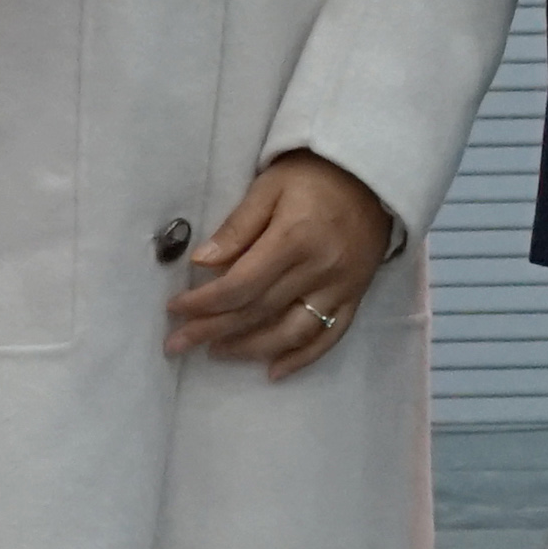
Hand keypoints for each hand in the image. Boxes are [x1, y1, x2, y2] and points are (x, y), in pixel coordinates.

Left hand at [167, 152, 393, 379]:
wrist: (373, 176)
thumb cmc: (314, 176)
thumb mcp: (269, 186)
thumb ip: (237, 226)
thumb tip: (201, 262)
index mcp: (294, 239)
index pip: (240, 284)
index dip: (204, 302)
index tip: (174, 308)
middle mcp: (318, 270)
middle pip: (258, 311)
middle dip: (213, 330)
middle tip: (177, 344)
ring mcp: (340, 288)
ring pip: (291, 332)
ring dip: (250, 349)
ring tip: (216, 352)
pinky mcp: (355, 297)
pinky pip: (330, 336)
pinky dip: (301, 359)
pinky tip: (273, 372)